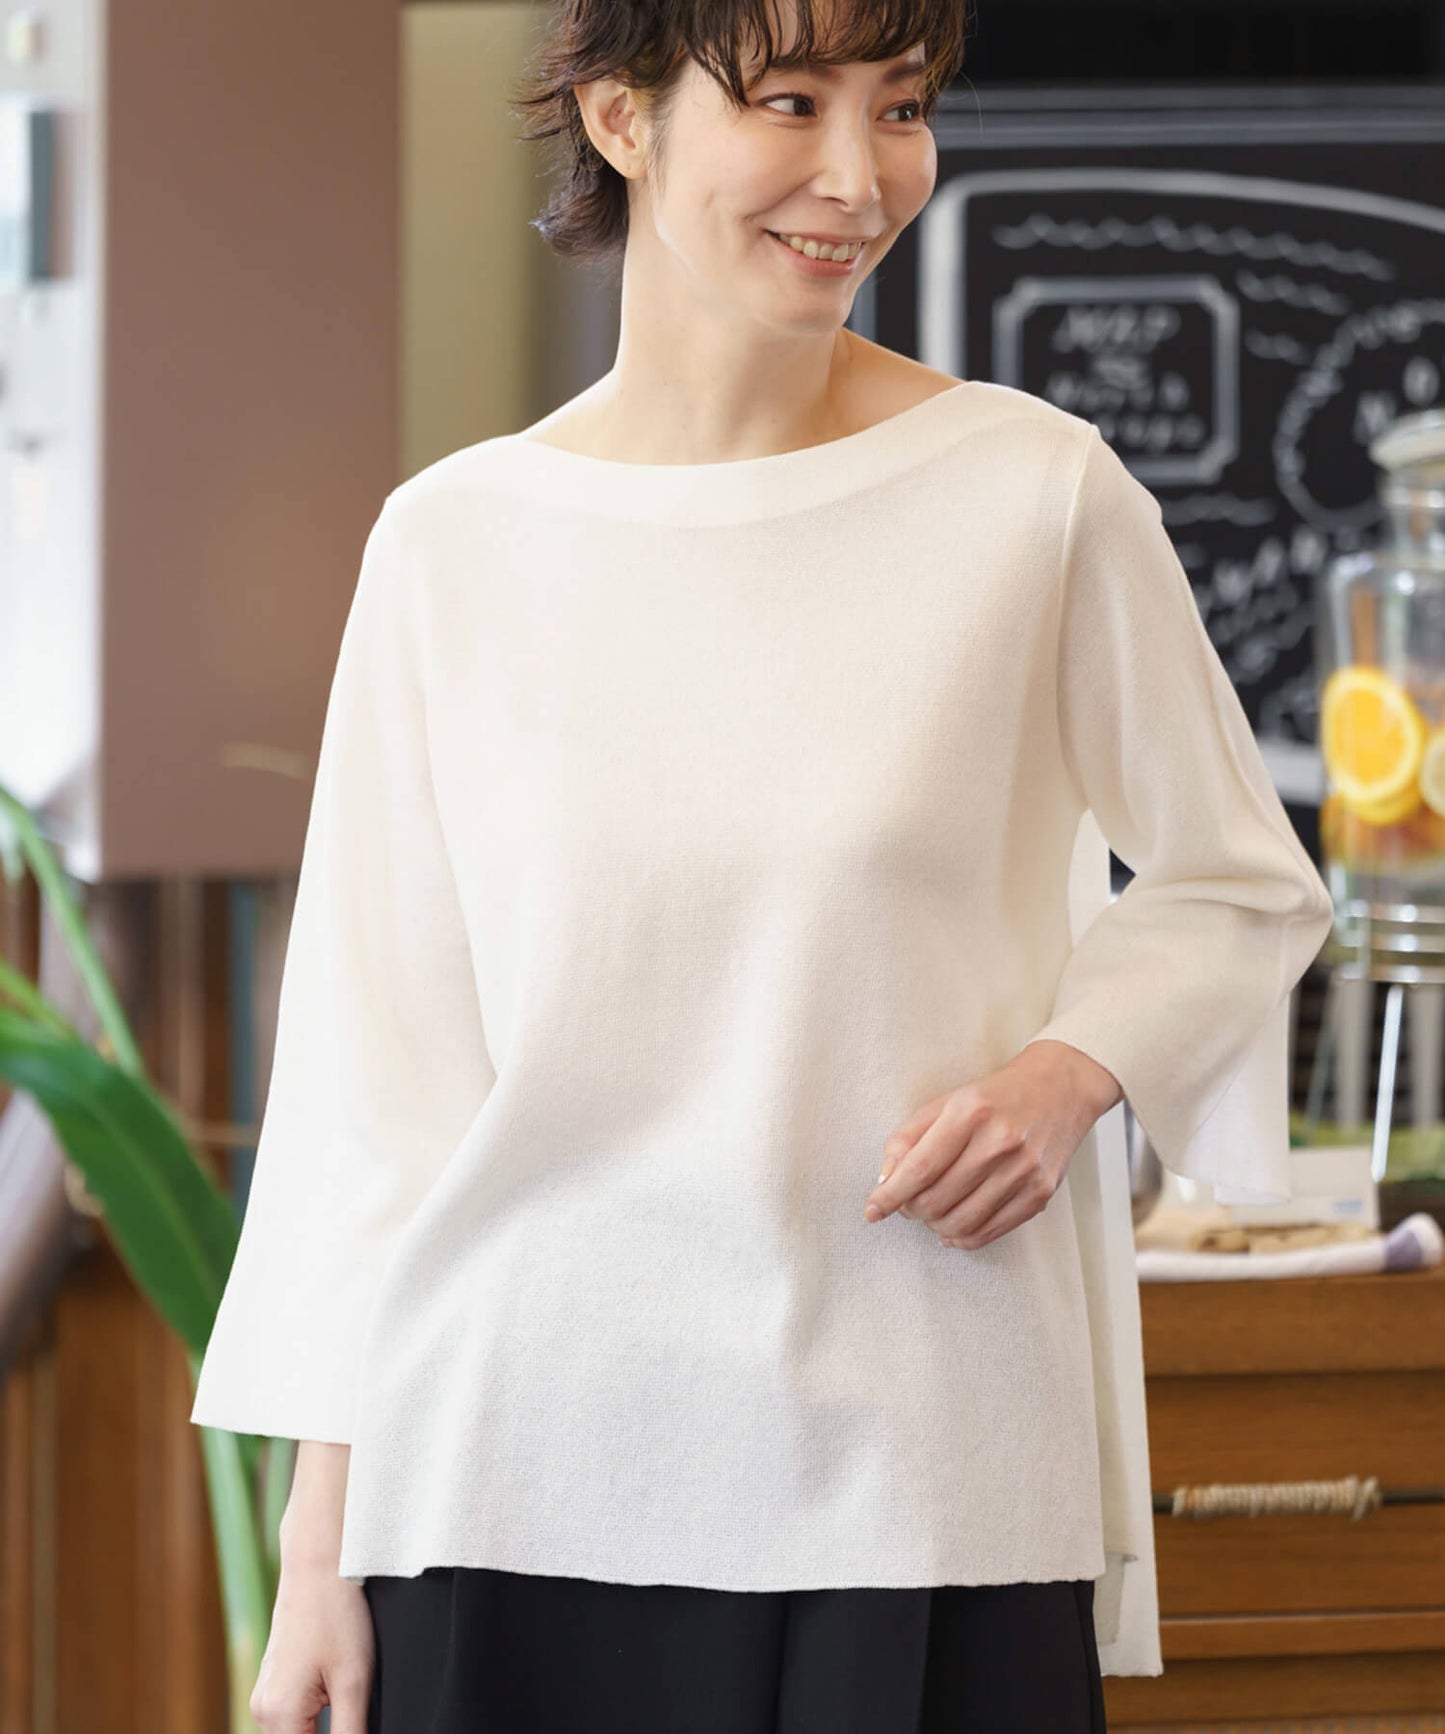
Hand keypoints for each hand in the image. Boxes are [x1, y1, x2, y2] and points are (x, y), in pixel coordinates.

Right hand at [249, 1554, 374, 1731]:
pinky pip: (293, 1714)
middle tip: (350, 1706)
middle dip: (329, 1732)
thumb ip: (350, 1733)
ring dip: (322, 1727)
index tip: (351, 1722)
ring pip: (296, 1732)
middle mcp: (262, 1709)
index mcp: (278, 1714)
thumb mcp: (353, 1681)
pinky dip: (315, 1715)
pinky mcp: (274, 1681)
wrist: (317, 1563)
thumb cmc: (336, 1613)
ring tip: (344, 1696)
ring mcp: (265, 1694)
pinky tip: (336, 1689)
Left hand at [863, 1041, 1121, 1250]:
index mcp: (971, 1112)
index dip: (891, 1195)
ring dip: (934, 1225)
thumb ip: (910, 1138)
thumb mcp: (947, 1102)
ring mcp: (1024, 1171)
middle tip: (907, 1202)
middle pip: (938, 1199)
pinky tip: (951, 1229)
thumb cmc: (995, 1096)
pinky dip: (963, 1238)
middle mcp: (1000, 1142)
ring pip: (961, 1222)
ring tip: (930, 1213)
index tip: (872, 1210)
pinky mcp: (1040, 1194)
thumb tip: (885, 1181)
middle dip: (912, 1209)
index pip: (920, 1168)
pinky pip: (990, 1232)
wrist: (1060, 1089)